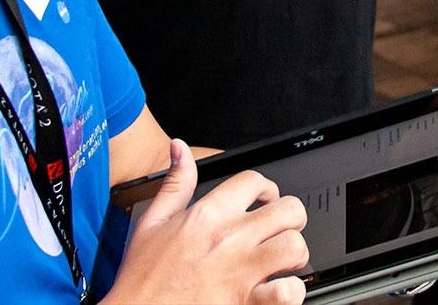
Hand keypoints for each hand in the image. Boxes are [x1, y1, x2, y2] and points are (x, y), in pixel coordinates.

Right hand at [106, 140, 308, 304]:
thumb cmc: (143, 277)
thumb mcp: (152, 222)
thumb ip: (175, 183)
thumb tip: (179, 148)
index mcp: (208, 215)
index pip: (254, 181)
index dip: (266, 187)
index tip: (265, 199)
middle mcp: (229, 238)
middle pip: (288, 209)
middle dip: (291, 217)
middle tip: (281, 228)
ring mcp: (241, 270)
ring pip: (295, 246)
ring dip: (294, 253)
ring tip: (283, 260)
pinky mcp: (245, 301)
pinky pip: (287, 292)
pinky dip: (292, 291)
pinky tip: (280, 289)